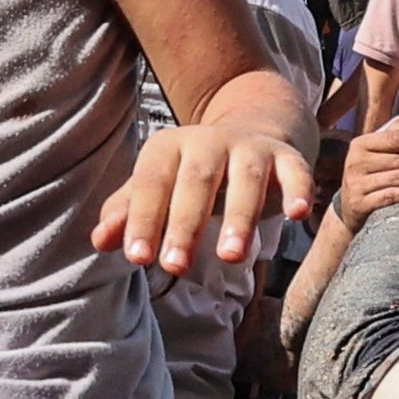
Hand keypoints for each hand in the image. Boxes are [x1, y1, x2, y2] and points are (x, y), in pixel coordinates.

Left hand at [96, 123, 316, 275]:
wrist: (249, 132)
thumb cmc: (190, 174)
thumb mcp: (157, 188)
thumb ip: (128, 213)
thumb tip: (99, 241)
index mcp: (169, 147)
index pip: (151, 183)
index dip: (143, 219)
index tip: (137, 258)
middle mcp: (209, 141)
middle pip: (196, 181)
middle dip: (186, 224)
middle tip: (174, 267)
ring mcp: (250, 147)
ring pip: (246, 179)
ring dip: (240, 217)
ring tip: (231, 257)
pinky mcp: (286, 156)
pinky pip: (294, 171)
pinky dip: (297, 190)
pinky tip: (298, 214)